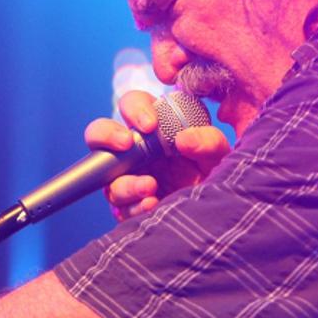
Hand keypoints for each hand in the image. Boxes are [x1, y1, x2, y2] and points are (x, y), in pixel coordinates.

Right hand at [84, 90, 230, 221]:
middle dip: (105, 135)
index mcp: (153, 129)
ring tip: (150, 187)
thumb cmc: (215, 175)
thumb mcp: (218, 156)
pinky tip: (151, 205)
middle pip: (99, 135)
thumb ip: (209, 142)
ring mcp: (127, 180)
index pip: (132, 105)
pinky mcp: (129, 208)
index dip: (135, 109)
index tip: (150, 124)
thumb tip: (185, 138)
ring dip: (125, 183)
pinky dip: (133, 207)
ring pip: (107, 178)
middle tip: (125, 144)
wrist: (216, 212)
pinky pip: (118, 208)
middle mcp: (134, 152)